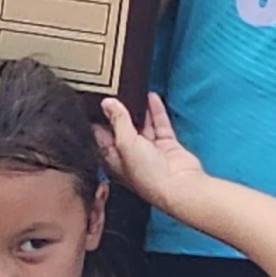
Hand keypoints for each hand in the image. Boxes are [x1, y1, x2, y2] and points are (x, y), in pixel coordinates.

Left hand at [96, 91, 204, 213]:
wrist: (179, 185)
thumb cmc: (148, 175)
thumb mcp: (125, 143)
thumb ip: (118, 121)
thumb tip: (107, 103)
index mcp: (115, 160)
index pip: (102, 136)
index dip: (99, 119)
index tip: (97, 101)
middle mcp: (131, 155)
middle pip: (123, 129)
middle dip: (120, 112)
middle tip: (115, 91)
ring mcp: (150, 150)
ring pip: (142, 125)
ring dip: (139, 109)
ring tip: (133, 91)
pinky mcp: (166, 145)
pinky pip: (160, 124)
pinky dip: (156, 111)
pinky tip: (151, 97)